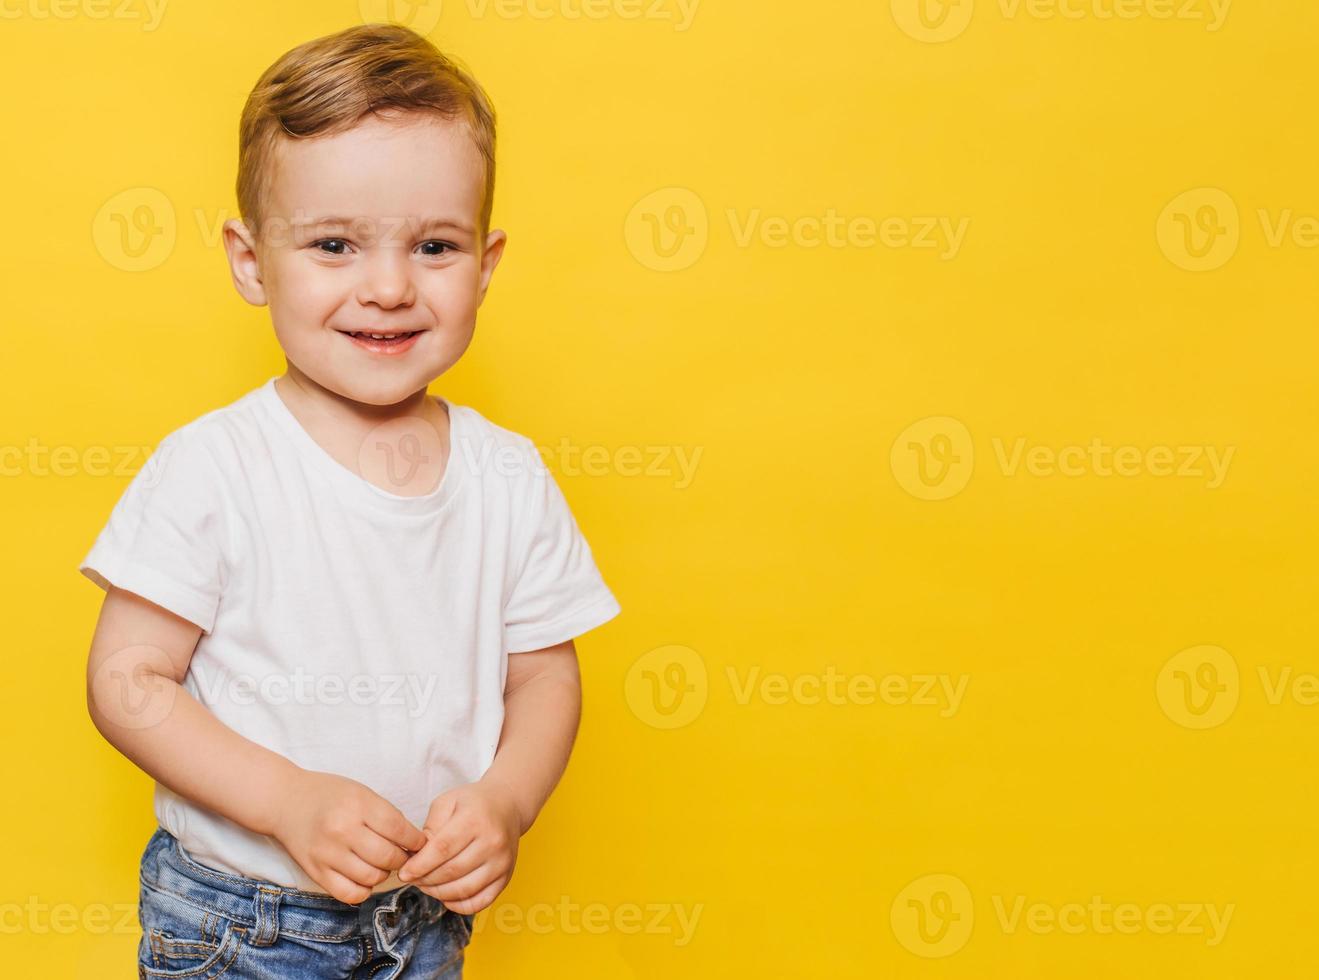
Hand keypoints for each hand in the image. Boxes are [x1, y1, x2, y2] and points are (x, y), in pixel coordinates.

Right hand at [271, 768, 426, 904]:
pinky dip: (363, 890)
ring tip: (382, 864)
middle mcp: (342, 830)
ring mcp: (327, 853)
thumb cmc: (329, 794)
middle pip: (388, 857)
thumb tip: (414, 842)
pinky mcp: (316, 872)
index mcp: (357, 805)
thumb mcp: (361, 793)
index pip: (399, 830)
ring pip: (371, 877)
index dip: (416, 841)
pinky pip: (349, 894)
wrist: (285, 801)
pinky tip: (365, 878)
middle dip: (402, 859)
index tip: (419, 844)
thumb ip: (386, 815)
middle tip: (402, 855)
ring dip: (384, 874)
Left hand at [397, 775, 523, 913]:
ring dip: (439, 893)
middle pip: (452, 871)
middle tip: (412, 879)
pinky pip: (480, 902)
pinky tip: (446, 895)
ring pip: (464, 890)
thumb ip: (431, 828)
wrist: (508, 806)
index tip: (404, 873)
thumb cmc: (473, 803)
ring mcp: (502, 862)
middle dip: (425, 880)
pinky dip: (459, 905)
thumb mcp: (447, 802)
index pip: (442, 849)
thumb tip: (417, 857)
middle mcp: (492, 842)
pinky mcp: (506, 877)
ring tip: (426, 886)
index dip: (419, 865)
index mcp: (475, 819)